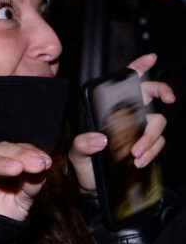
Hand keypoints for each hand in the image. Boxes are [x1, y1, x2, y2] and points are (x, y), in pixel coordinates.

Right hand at [0, 142, 51, 221]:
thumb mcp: (19, 204)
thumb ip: (30, 188)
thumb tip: (43, 170)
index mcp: (2, 162)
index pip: (17, 150)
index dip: (30, 153)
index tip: (46, 161)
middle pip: (2, 150)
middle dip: (21, 156)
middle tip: (38, 163)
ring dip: (0, 161)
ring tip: (17, 167)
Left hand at [69, 53, 173, 192]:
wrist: (94, 185)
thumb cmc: (84, 163)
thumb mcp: (77, 153)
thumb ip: (83, 145)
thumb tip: (100, 140)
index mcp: (107, 108)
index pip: (123, 83)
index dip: (138, 67)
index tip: (150, 58)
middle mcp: (125, 114)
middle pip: (148, 94)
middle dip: (160, 90)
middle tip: (167, 98)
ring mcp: (138, 128)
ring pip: (156, 121)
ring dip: (149, 137)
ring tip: (134, 154)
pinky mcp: (146, 144)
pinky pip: (158, 142)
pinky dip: (152, 151)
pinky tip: (138, 161)